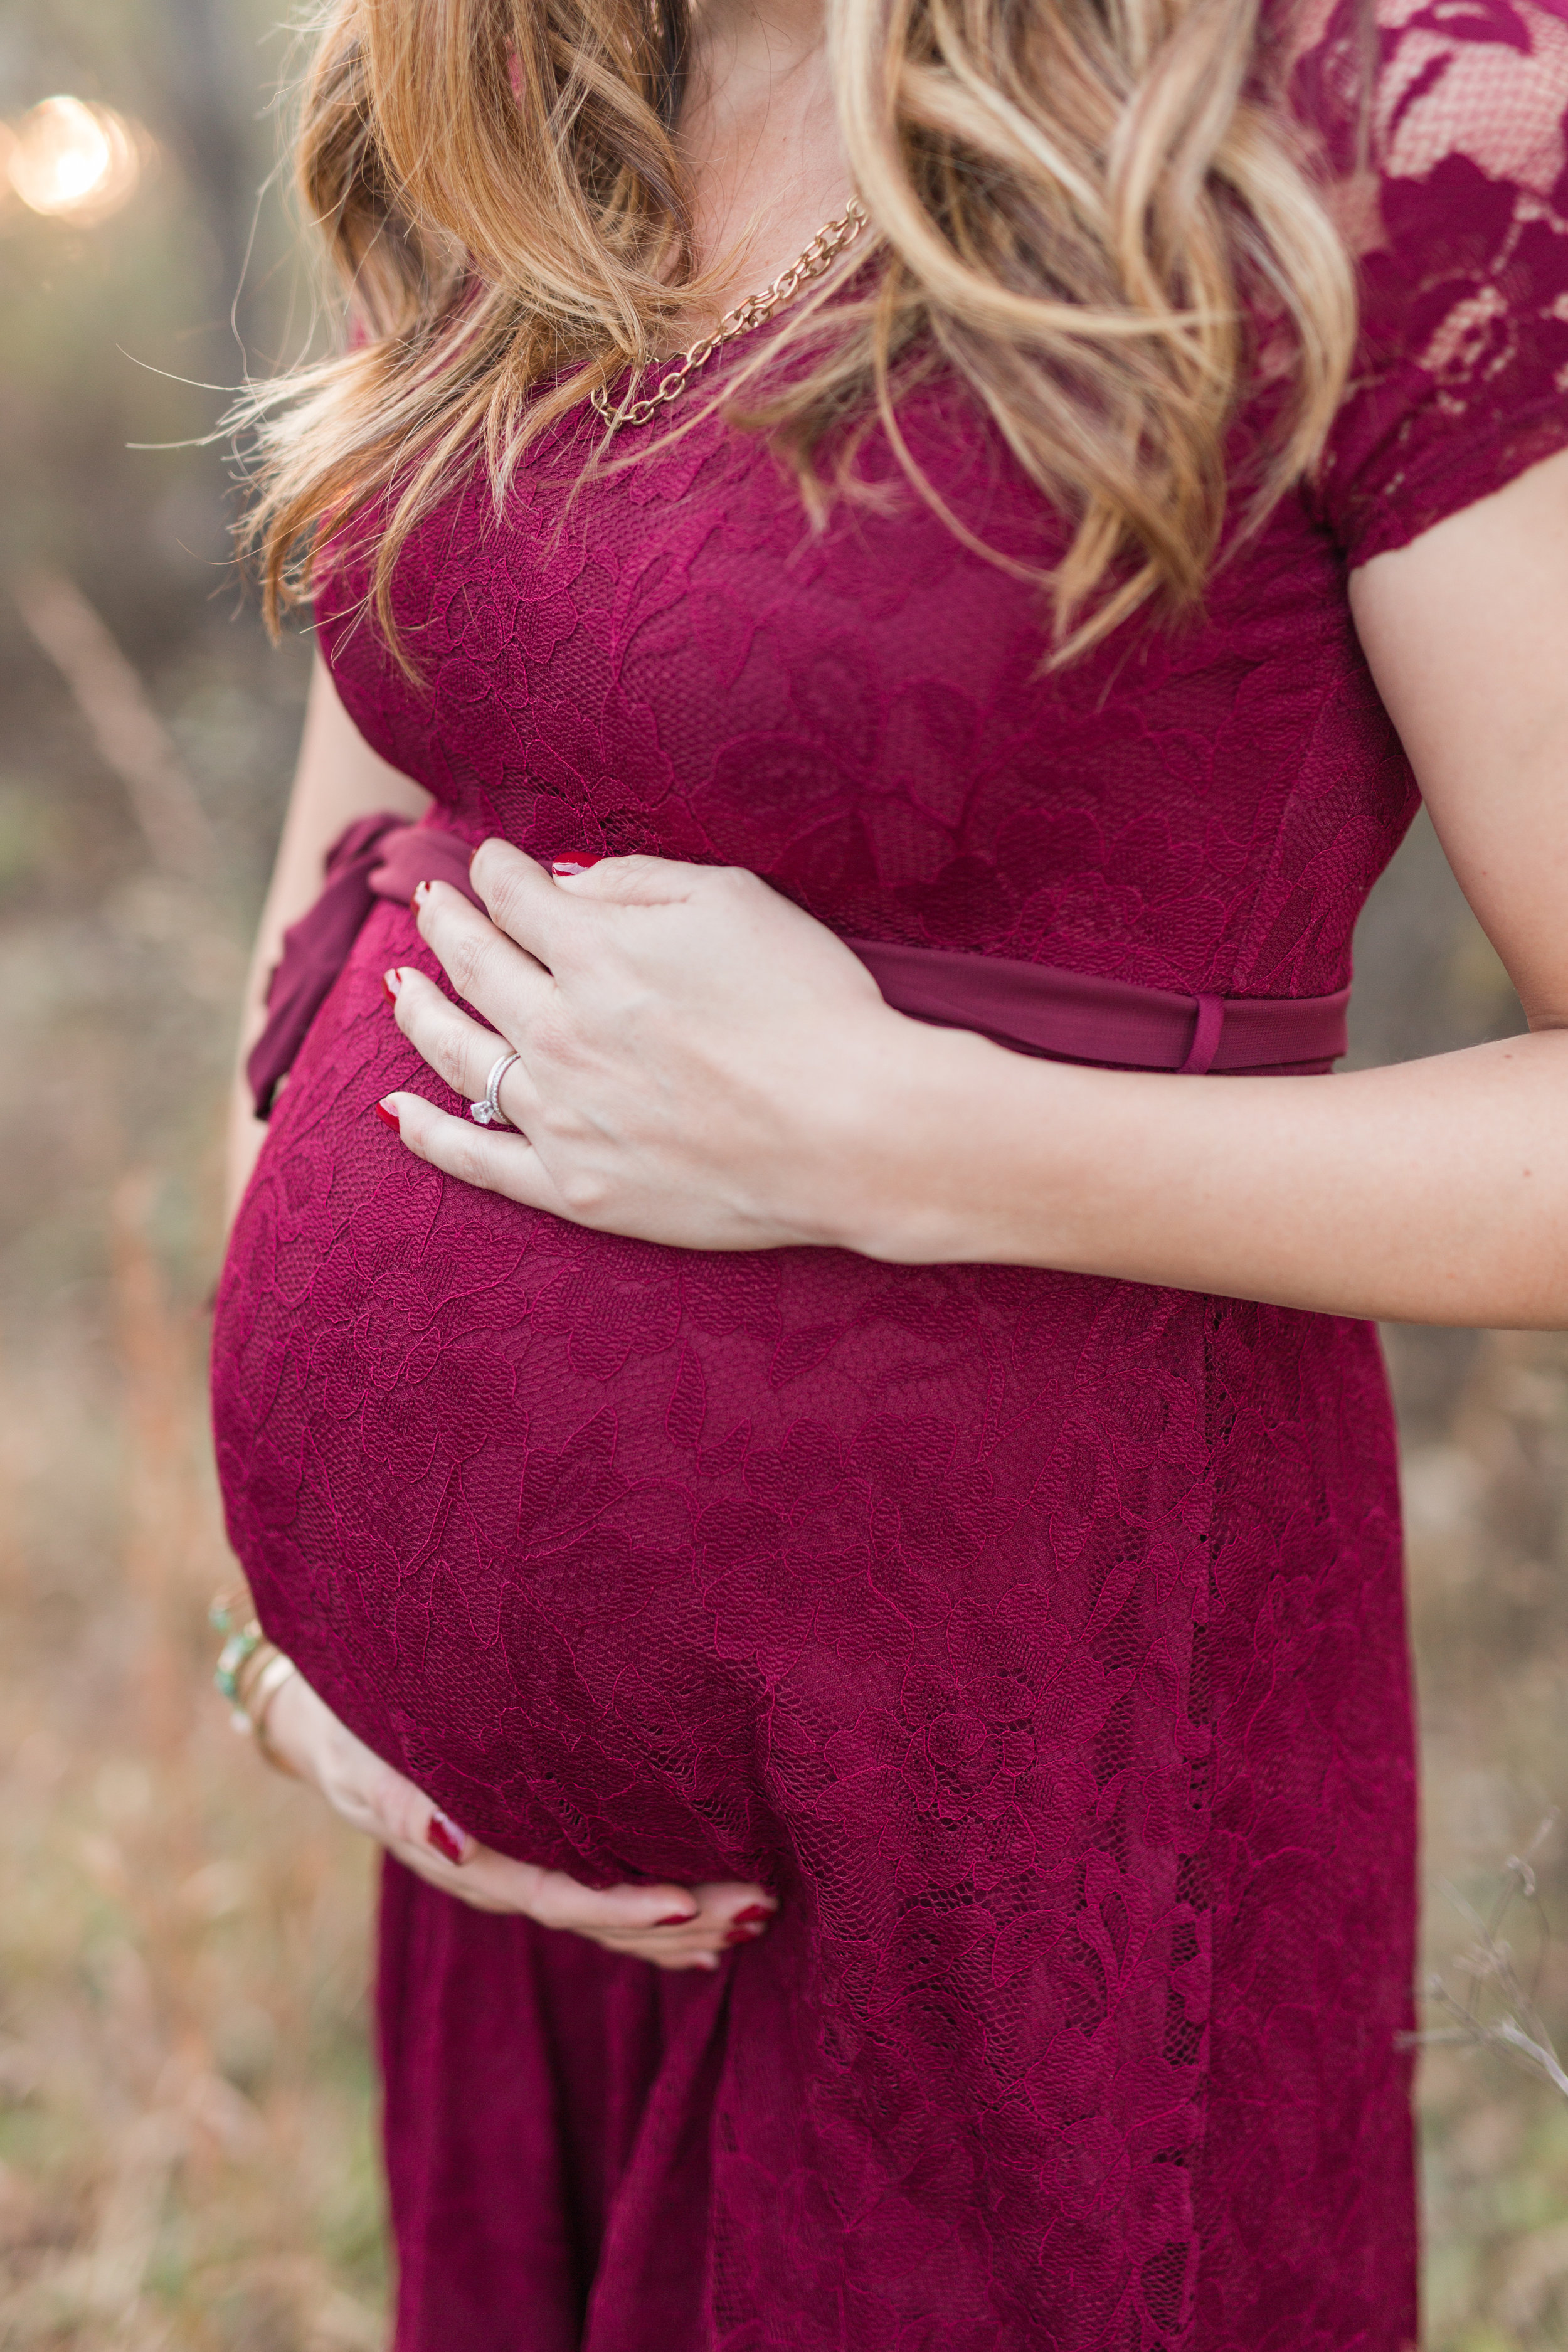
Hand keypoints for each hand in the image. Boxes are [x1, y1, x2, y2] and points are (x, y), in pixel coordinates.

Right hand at [264, 1670, 776, 1970]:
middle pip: (600, 1914)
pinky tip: (709, 1927)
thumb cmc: (350, 1726)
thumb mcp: (360, 1760)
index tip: (690, 1902)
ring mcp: (515, 1870)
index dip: (624, 1907)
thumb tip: (451, 1840)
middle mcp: (499, 1875)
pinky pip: (598, 1897)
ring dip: (683, 1924)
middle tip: (760, 1906)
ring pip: (608, 1915)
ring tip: (759, 1918)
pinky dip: (654, 1917)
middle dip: (680, 1920)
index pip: (560, 1895)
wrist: (324, 1728)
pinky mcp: (528, 1851)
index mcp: (467, 1858)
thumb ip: (401, 1800)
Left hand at [377, 846, 924, 1254]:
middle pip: (474, 966)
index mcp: (593, 951)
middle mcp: (558, 1029)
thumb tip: (563, 883)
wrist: (853, 1131)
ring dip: (420, 1014)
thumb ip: (638, 882)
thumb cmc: (810, 1006)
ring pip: (458, 1054)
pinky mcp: (576, 1186)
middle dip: (448, 927)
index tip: (495, 865)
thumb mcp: (735, 901)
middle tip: (431, 908)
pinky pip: (477, 1157)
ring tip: (400, 990)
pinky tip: (394, 1111)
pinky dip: (427, 1133)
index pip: (514, 897)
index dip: (498, 872)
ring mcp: (559, 1114)